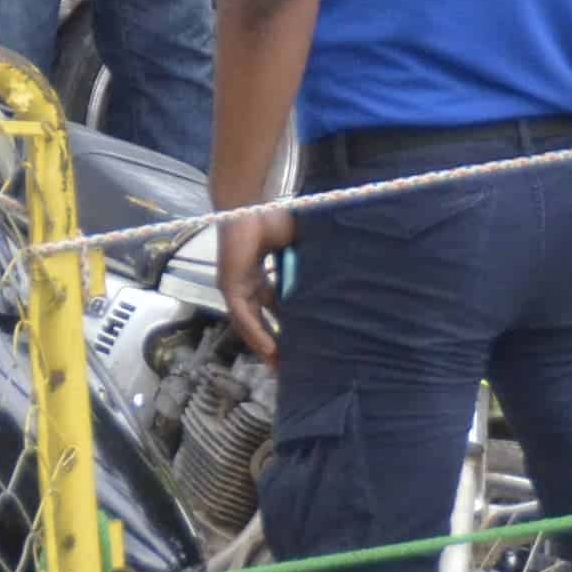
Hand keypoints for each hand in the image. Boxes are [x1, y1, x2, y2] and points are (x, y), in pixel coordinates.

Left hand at [214, 202, 297, 360]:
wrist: (248, 206)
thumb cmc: (272, 219)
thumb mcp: (297, 245)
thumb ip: (309, 260)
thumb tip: (341, 267)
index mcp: (261, 278)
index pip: (275, 309)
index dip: (288, 326)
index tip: (304, 341)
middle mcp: (247, 287)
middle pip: (261, 322)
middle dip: (275, 344)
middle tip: (290, 365)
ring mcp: (236, 288)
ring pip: (251, 324)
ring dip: (264, 346)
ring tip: (281, 366)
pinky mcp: (230, 287)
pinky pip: (243, 316)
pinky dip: (256, 333)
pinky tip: (269, 349)